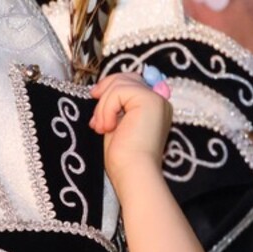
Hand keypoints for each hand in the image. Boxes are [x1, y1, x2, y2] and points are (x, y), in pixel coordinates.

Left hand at [89, 73, 171, 188]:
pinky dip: (106, 109)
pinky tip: (107, 128)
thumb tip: (99, 90)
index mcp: (153, 107)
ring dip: (103, 106)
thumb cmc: (124, 158)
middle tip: (94, 118)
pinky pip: (118, 92)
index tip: (95, 98)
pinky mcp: (149, 100)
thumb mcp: (116, 124)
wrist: (133, 173)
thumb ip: (115, 106)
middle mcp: (158, 100)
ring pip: (119, 84)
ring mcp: (156, 99)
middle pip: (126, 77)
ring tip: (100, 128)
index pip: (131, 82)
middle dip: (104, 92)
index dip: (110, 87)